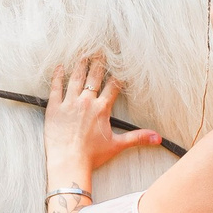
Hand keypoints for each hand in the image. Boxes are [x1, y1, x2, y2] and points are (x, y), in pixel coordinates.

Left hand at [44, 56, 163, 195]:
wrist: (69, 162)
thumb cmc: (92, 156)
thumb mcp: (117, 145)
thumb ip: (137, 137)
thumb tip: (158, 138)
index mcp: (102, 109)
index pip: (113, 87)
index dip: (116, 76)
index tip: (118, 66)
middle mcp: (86, 102)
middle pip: (94, 77)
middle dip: (98, 63)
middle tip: (100, 50)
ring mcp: (69, 103)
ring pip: (76, 78)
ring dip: (80, 64)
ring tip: (83, 53)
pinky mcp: (54, 108)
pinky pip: (55, 87)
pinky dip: (57, 76)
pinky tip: (59, 67)